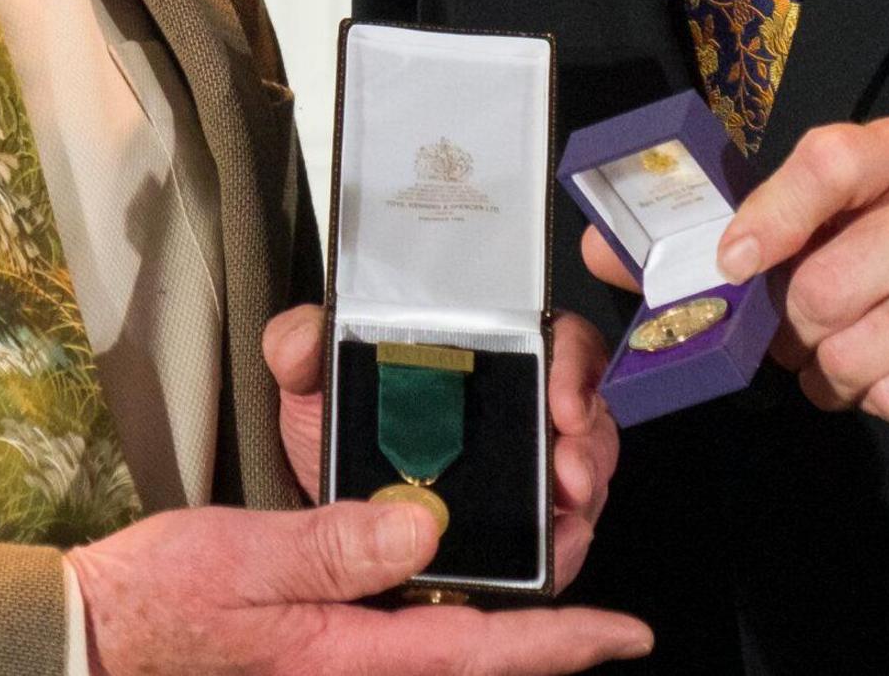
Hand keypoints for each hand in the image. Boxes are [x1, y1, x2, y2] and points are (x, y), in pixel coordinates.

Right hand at [67, 499, 651, 674]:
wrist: (92, 642)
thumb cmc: (154, 605)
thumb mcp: (241, 556)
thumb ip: (334, 544)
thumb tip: (425, 527)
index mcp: (346, 655)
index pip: (479, 650)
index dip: (561, 642)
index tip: (626, 634)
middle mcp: (353, 669)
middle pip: (475, 656)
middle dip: (546, 636)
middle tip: (604, 617)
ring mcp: (339, 666)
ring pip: (444, 651)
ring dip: (500, 631)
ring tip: (553, 603)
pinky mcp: (322, 655)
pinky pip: (405, 645)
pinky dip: (448, 624)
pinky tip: (452, 589)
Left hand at [262, 304, 625, 589]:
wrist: (323, 506)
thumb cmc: (334, 429)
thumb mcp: (310, 379)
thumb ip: (301, 345)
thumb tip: (305, 338)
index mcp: (487, 356)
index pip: (555, 341)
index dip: (572, 366)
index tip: (562, 399)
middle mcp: (520, 409)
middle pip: (585, 414)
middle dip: (586, 445)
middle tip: (567, 470)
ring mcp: (528, 471)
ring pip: (583, 474)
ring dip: (581, 495)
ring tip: (563, 513)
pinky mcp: (522, 528)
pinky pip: (561, 534)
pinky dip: (563, 544)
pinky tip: (553, 551)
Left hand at [653, 115, 888, 459]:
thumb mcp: (830, 233)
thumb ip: (726, 238)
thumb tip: (604, 250)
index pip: (828, 162)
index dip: (771, 216)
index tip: (731, 264)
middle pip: (822, 284)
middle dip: (795, 331)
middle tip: (809, 333)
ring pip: (851, 349)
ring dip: (833, 374)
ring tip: (859, 354)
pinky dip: (880, 402)